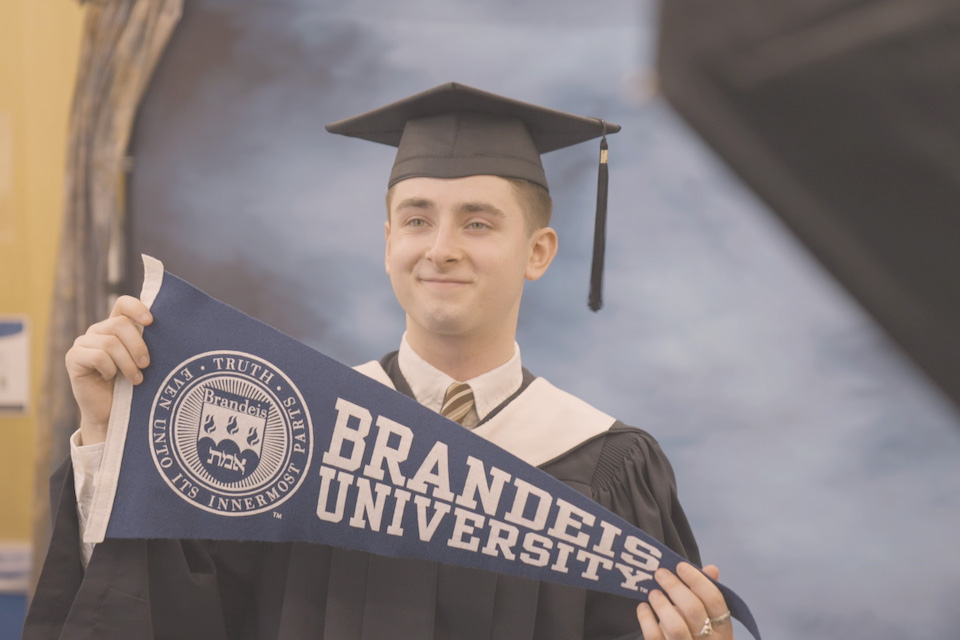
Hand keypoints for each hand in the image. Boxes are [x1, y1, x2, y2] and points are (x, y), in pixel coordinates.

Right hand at [66, 296, 152, 445]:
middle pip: (120, 324)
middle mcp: (98, 331)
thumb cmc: (133, 387)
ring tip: (136, 379)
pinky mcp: (73, 358)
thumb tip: (168, 327)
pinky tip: (111, 379)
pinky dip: (110, 369)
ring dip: (127, 363)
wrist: (112, 414)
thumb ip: (148, 343)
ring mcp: (83, 343)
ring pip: (110, 342)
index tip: (151, 321)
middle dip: (138, 346)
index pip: (123, 304)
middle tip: (146, 365)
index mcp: (116, 326)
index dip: (136, 308)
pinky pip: (97, 356)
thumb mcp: (143, 361)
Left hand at [636, 563, 733, 639]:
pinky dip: (646, 619)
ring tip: (653, 593)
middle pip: (693, 610)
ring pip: (676, 626)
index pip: (715, 600)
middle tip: (660, 573)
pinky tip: (643, 608)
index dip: (698, 580)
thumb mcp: (707, 619)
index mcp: (722, 629)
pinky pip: (655, 636)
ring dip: (662, 604)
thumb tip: (711, 569)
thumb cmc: (697, 637)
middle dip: (674, 587)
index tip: (680, 566)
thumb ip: (706, 594)